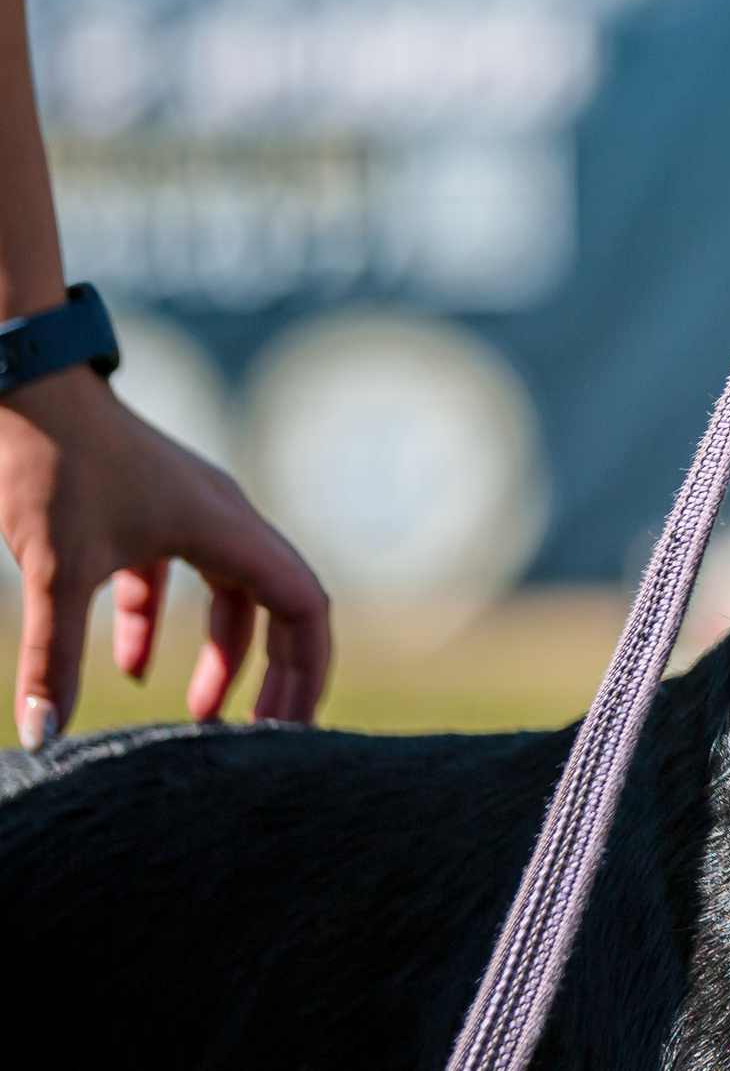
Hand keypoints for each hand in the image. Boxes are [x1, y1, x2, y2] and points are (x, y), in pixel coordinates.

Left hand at [1, 366, 329, 748]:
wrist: (24, 388)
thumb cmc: (53, 465)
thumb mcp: (56, 568)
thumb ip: (55, 654)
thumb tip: (47, 736)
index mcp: (229, 529)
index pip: (303, 607)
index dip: (306, 671)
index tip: (285, 731)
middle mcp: (226, 519)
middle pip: (280, 605)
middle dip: (274, 674)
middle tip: (257, 737)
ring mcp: (191, 513)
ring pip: (233, 595)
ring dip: (223, 655)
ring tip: (196, 715)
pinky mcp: (152, 513)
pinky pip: (181, 578)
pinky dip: (163, 626)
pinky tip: (131, 668)